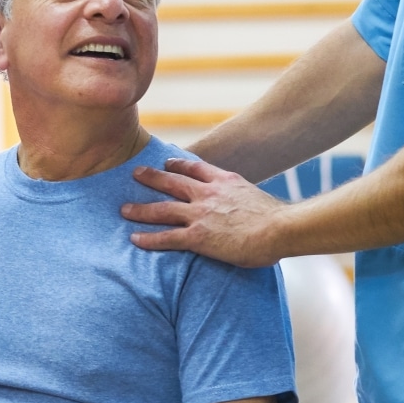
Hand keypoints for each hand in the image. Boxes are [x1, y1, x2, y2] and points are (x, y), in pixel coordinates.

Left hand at [121, 157, 286, 266]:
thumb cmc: (276, 219)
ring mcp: (200, 215)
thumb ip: (242, 198)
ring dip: (141, 209)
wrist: (279, 228)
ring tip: (124, 209)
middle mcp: (208, 194)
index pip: (196, 167)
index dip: (178, 164)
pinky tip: (134, 239)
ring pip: (162, 209)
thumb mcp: (255, 196)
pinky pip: (167, 237)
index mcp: (224, 181)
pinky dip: (148, 238)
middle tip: (136, 174)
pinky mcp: (198, 237)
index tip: (167, 163)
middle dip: (151, 177)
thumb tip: (243, 206)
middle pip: (172, 182)